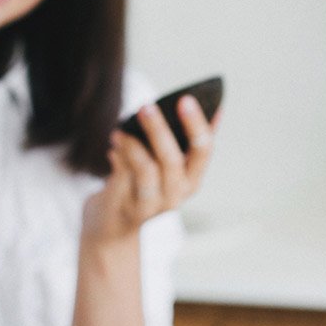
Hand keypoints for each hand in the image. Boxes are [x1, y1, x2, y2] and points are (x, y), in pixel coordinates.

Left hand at [82, 95, 216, 242]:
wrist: (115, 226)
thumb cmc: (145, 186)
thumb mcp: (169, 167)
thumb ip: (185, 140)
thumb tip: (211, 106)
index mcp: (192, 180)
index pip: (203, 151)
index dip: (196, 124)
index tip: (185, 99)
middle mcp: (176, 195)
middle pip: (171, 160)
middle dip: (158, 130)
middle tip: (145, 106)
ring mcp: (151, 205)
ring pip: (145, 170)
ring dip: (132, 145)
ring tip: (119, 130)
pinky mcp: (125, 208)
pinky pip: (121, 177)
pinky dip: (118, 155)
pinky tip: (114, 144)